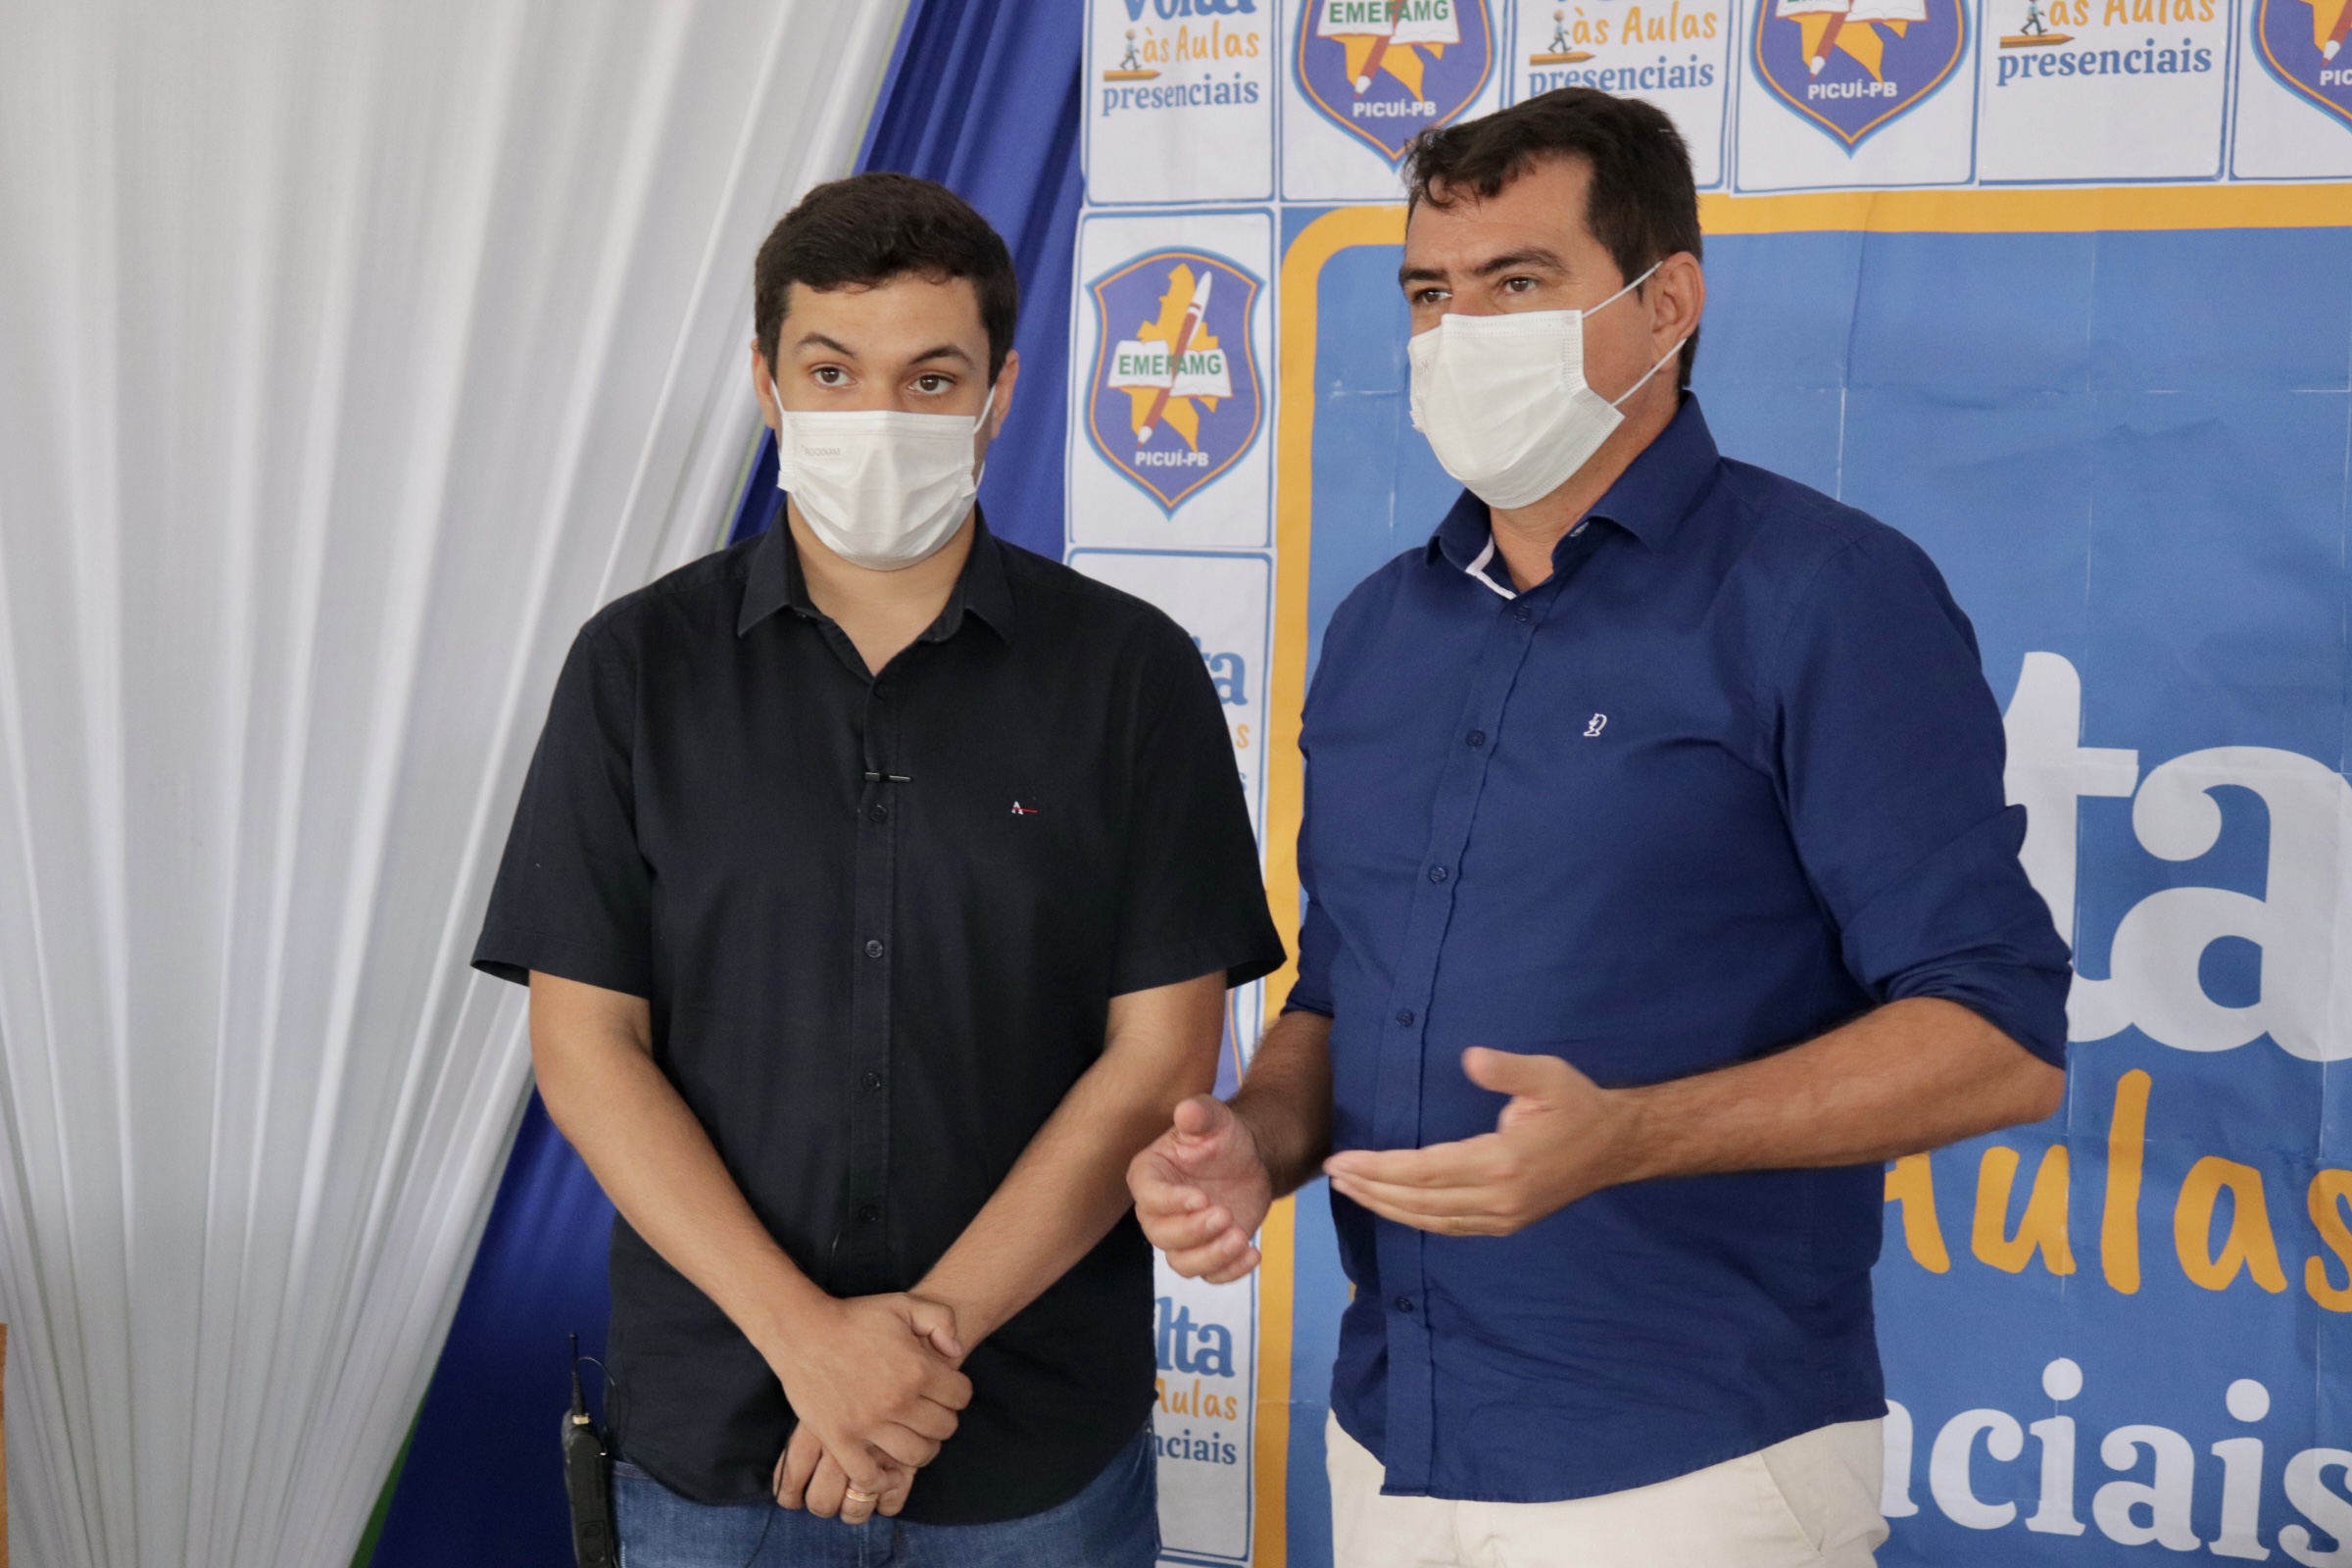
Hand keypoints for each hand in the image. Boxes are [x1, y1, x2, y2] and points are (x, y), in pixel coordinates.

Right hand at [762, 1292, 968, 1520]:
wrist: (803, 1331)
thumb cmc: (854, 1317)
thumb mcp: (904, 1304)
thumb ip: (941, 1320)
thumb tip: (957, 1353)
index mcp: (917, 1368)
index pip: (961, 1397)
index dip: (958, 1393)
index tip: (946, 1391)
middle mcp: (898, 1400)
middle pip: (944, 1428)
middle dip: (943, 1421)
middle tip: (930, 1414)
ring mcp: (868, 1424)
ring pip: (915, 1455)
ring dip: (921, 1450)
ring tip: (913, 1439)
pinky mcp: (840, 1439)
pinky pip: (869, 1476)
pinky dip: (882, 1481)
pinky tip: (887, 1471)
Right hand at [1129, 1094, 1272, 1282]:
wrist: (1248, 1159)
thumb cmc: (1223, 1136)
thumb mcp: (1215, 1118)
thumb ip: (1200, 1114)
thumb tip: (1187, 1111)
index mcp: (1150, 1174)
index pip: (1148, 1196)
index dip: (1171, 1202)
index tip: (1202, 1198)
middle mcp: (1158, 1210)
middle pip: (1161, 1235)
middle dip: (1193, 1232)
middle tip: (1225, 1215)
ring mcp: (1181, 1235)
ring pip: (1182, 1263)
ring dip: (1211, 1257)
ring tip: (1240, 1238)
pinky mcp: (1206, 1251)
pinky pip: (1210, 1275)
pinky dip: (1230, 1271)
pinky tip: (1252, 1253)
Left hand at [1322, 1049, 1638, 1235]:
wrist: (1617, 1146)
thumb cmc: (1577, 1104)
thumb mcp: (1547, 1075)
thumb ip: (1506, 1069)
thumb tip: (1470, 1058)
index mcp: (1503, 1162)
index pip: (1426, 1171)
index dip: (1380, 1168)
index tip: (1343, 1159)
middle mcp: (1498, 1199)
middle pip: (1419, 1201)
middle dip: (1371, 1188)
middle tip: (1332, 1173)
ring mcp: (1502, 1218)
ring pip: (1430, 1220)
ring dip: (1385, 1206)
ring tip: (1350, 1189)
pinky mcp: (1506, 1224)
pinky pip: (1449, 1227)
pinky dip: (1414, 1218)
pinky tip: (1390, 1206)